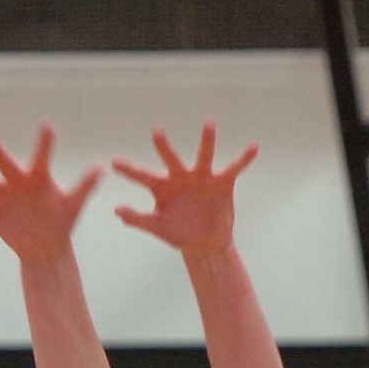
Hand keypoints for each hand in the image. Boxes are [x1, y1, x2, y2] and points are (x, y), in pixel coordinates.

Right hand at [0, 124, 102, 263]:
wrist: (45, 246)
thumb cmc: (61, 222)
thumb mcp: (74, 205)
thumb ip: (85, 186)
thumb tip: (101, 168)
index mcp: (38, 176)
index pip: (42, 156)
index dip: (45, 142)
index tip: (47, 125)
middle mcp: (17, 180)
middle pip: (6, 164)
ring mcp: (2, 193)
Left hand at [112, 123, 256, 257]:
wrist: (205, 243)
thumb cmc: (178, 233)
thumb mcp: (158, 227)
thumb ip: (139, 219)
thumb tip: (116, 211)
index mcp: (162, 187)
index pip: (143, 176)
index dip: (130, 171)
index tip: (114, 163)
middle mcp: (181, 176)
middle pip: (171, 159)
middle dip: (164, 147)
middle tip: (156, 133)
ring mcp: (202, 177)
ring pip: (204, 156)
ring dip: (206, 141)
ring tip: (208, 124)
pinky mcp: (222, 182)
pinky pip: (234, 168)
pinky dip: (244, 159)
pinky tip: (254, 148)